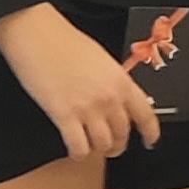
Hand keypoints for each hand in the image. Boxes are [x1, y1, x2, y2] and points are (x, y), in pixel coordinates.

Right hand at [0, 3, 159, 160]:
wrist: (37, 34)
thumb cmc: (63, 41)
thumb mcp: (101, 60)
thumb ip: (113, 82)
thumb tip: (116, 98)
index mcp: (121, 81)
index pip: (146, 115)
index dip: (151, 133)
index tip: (150, 141)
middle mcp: (108, 97)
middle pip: (123, 134)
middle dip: (118, 144)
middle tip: (111, 146)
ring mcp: (87, 109)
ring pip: (103, 145)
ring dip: (98, 150)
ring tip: (90, 146)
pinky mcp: (64, 116)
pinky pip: (79, 148)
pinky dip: (78, 153)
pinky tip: (74, 149)